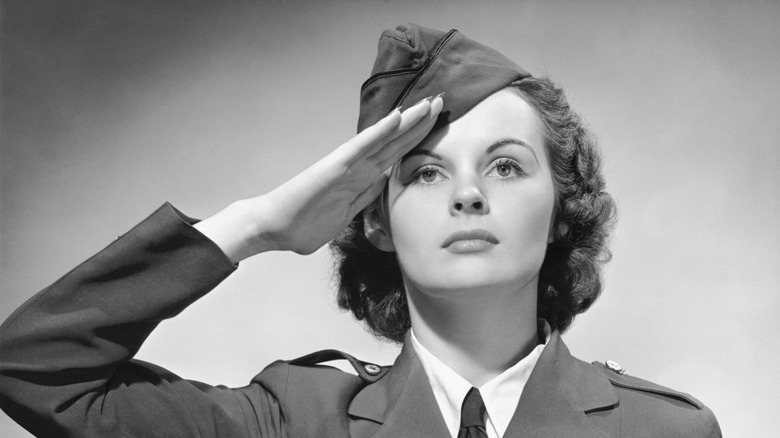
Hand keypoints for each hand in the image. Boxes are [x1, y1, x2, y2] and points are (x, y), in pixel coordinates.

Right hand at [196, 95, 443, 261]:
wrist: (273, 227)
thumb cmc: (303, 223)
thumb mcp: (345, 214)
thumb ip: (363, 198)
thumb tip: (382, 185)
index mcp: (361, 179)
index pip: (395, 156)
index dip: (416, 140)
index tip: (436, 126)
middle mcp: (357, 168)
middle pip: (395, 142)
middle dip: (419, 124)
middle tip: (440, 102)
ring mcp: (347, 165)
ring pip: (384, 139)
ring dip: (408, 121)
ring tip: (429, 103)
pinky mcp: (335, 167)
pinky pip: (362, 147)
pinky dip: (380, 132)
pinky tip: (397, 117)